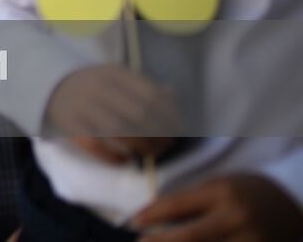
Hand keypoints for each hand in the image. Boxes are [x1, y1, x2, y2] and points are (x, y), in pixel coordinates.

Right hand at [46, 65, 180, 162]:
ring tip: (149, 154)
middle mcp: (99, 87)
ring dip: (141, 147)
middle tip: (166, 146)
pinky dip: (113, 156)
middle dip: (159, 134)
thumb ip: (145, 87)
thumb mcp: (117, 79)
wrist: (50, 86)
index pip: (151, 95)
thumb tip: (173, 95)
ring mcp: (82, 106)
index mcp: (115, 73)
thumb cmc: (93, 85)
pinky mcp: (70, 125)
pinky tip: (124, 159)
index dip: (170, 115)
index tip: (178, 129)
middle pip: (139, 114)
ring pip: (119, 131)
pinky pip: (96, 145)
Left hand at [131, 173, 302, 240]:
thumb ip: (192, 201)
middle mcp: (237, 218)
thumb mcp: (219, 186)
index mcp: (223, 192)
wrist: (292, 202)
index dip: (153, 214)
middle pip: (190, 237)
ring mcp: (251, 241)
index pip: (179, 204)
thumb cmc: (247, 192)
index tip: (134, 221)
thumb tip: (156, 216)